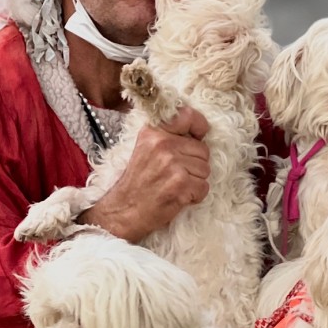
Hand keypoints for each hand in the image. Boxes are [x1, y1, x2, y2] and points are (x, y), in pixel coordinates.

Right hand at [79, 105, 210, 241]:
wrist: (122, 211)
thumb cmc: (137, 183)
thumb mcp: (145, 149)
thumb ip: (168, 137)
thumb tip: (199, 133)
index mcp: (153, 132)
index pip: (188, 116)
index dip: (199, 126)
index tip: (198, 137)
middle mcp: (162, 144)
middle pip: (203, 150)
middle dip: (195, 164)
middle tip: (175, 175)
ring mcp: (172, 164)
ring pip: (205, 170)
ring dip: (195, 181)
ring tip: (174, 186)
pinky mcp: (180, 184)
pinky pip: (204, 187)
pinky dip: (195, 196)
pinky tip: (177, 197)